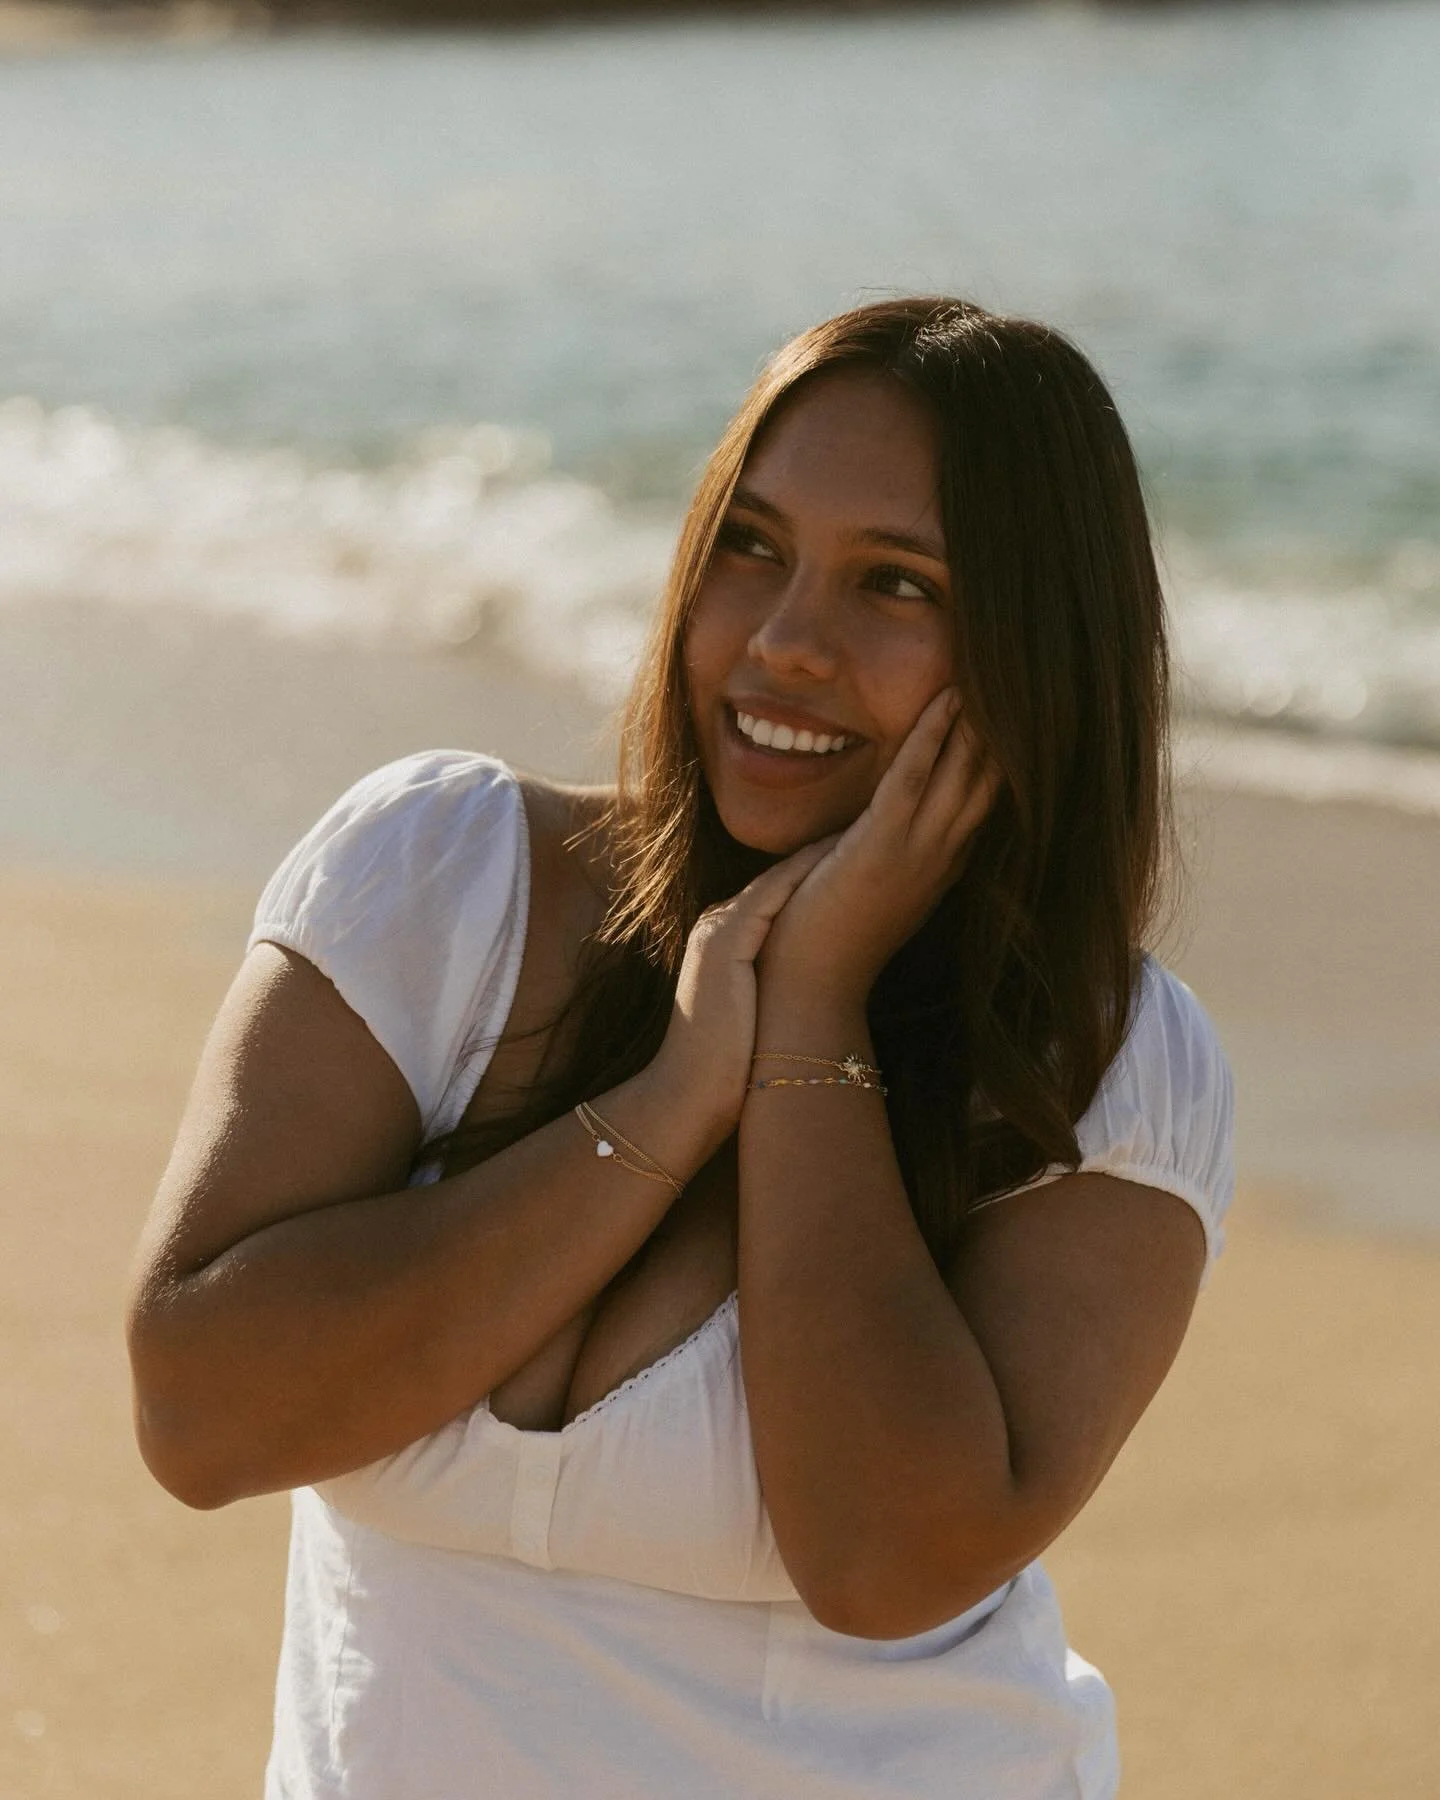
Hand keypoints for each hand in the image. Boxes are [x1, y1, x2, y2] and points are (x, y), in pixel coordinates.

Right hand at [646, 835, 839, 1151]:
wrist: (686, 1100)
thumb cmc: (726, 1071)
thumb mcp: (753, 1013)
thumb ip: (774, 983)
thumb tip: (819, 980)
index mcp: (720, 941)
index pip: (775, 894)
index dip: (817, 873)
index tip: (860, 854)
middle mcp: (714, 926)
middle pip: (779, 878)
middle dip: (824, 854)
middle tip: (872, 827)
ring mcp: (716, 931)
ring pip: (779, 879)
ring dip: (822, 854)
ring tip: (866, 831)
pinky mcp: (724, 942)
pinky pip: (774, 896)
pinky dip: (809, 876)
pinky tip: (847, 860)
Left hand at [758, 688, 1001, 1002]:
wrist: (810, 988)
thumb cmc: (829, 939)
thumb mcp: (877, 889)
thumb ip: (892, 851)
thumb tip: (889, 818)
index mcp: (942, 865)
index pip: (990, 797)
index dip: (1008, 751)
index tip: (1022, 708)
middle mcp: (942, 856)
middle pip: (991, 779)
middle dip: (1008, 727)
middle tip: (1028, 676)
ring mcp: (915, 852)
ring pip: (963, 773)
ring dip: (979, 718)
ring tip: (991, 668)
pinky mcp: (879, 847)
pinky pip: (912, 779)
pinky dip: (931, 735)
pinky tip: (946, 697)